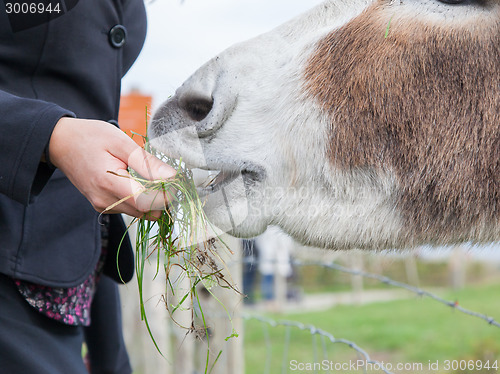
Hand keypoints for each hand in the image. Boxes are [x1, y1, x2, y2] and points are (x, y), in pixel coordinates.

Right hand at [48, 117, 175, 218]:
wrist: (60, 142)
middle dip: (162, 198)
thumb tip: (172, 177)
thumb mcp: (121, 142)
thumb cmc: (91, 137)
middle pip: (145, 211)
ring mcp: (101, 206)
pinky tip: (138, 181)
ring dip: (151, 199)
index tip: (178, 183)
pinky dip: (139, 199)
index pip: (147, 203)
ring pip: (138, 212)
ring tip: (154, 177)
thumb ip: (146, 162)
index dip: (167, 196)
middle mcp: (104, 201)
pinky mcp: (101, 206)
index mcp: (109, 184)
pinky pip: (128, 208)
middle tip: (170, 178)